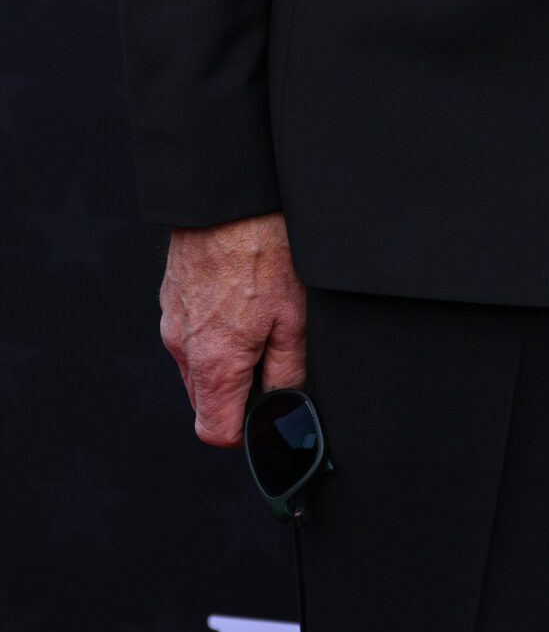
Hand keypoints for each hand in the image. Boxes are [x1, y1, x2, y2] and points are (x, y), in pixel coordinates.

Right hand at [159, 212, 306, 446]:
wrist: (226, 200)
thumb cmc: (262, 250)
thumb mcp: (294, 317)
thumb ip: (287, 371)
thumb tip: (284, 402)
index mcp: (215, 363)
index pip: (215, 431)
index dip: (244, 429)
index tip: (265, 409)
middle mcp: (184, 349)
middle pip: (205, 401)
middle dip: (236, 393)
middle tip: (268, 357)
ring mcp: (172, 323)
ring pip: (196, 367)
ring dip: (222, 360)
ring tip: (255, 319)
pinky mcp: (170, 300)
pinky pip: (189, 335)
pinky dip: (211, 331)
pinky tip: (237, 299)